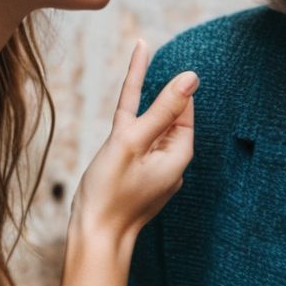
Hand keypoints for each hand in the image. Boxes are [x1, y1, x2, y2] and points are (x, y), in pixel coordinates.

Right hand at [69, 41, 196, 252]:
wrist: (94, 237)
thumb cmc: (111, 192)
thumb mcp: (134, 142)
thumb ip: (162, 109)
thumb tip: (190, 77)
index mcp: (178, 153)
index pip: (183, 109)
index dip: (175, 85)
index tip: (169, 55)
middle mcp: (169, 160)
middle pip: (168, 115)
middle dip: (161, 89)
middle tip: (149, 48)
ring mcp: (151, 166)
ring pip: (148, 124)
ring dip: (144, 99)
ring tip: (140, 58)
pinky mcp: (132, 170)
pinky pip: (134, 137)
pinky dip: (132, 117)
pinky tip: (128, 105)